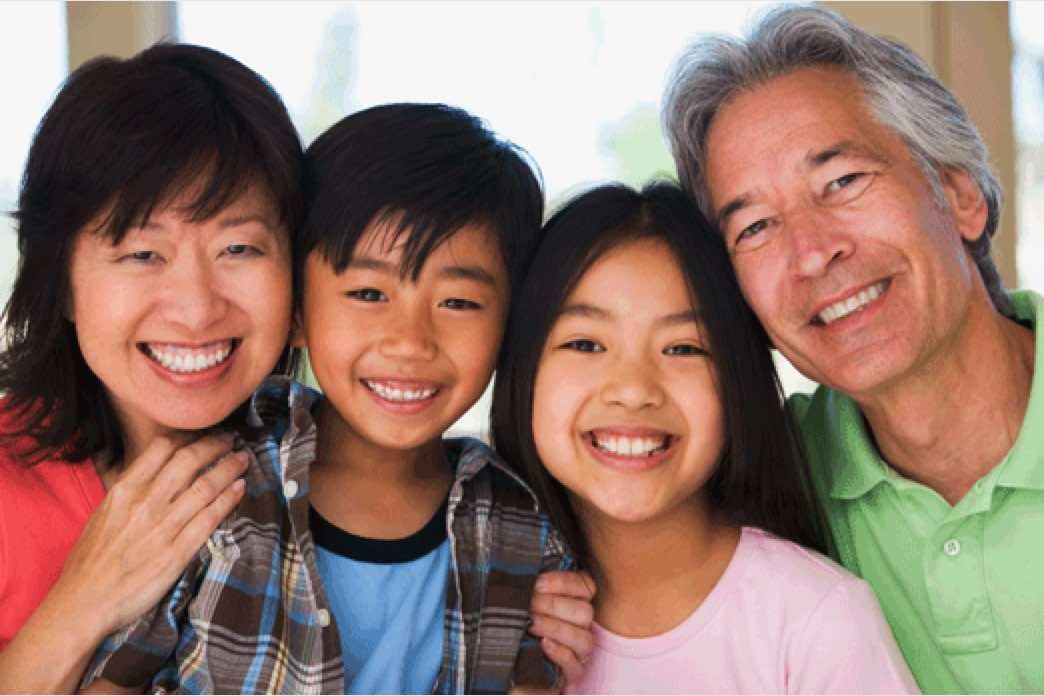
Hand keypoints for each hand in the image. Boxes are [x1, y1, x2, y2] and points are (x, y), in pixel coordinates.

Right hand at [0, 432, 247, 693]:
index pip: (161, 449)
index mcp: (124, 490)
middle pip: (189, 460)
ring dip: (229, 469)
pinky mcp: (177, 552)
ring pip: (205, 486)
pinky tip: (240, 488)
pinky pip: (209, 519)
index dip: (188, 436)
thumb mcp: (102, 513)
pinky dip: (228, 500)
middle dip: (214, 445)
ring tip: (242, 460)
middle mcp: (145, 503)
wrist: (83, 602)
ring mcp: (163, 527)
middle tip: (230, 440)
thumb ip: (128, 491)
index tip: (203, 433)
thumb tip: (151, 473)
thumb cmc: (90, 561)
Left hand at [529, 570, 596, 687]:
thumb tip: (525, 573)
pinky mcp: (572, 672)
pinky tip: (543, 644)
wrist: (510, 659)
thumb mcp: (527, 600)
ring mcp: (579, 650)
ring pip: (583, 638)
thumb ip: (533, 587)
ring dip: (556, 628)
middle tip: (530, 605)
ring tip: (532, 624)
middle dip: (554, 605)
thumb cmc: (520, 622)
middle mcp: (582, 625)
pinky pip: (574, 664)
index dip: (563, 582)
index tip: (538, 583)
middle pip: (585, 611)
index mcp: (576, 601)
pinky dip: (559, 652)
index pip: (585, 586)